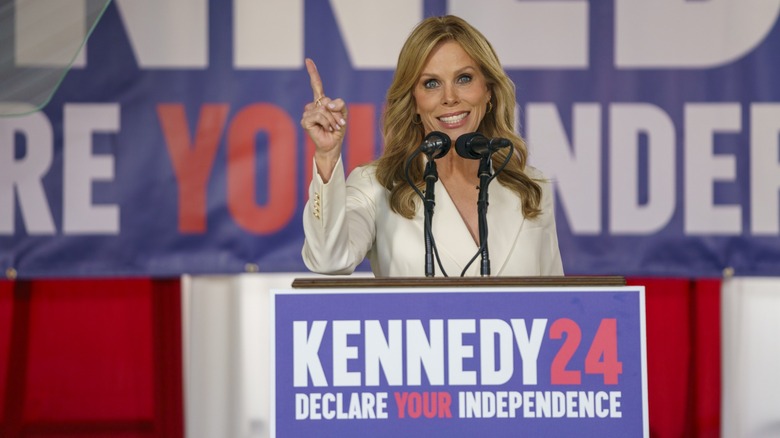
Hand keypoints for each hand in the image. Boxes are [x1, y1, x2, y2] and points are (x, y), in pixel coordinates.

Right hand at [301, 58, 347, 180]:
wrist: (333, 145)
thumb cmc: (337, 129)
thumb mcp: (343, 114)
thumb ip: (339, 105)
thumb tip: (327, 104)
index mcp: (321, 102)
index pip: (316, 85)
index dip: (313, 73)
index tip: (308, 60)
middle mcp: (312, 106)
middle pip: (327, 101)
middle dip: (336, 113)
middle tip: (339, 123)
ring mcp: (307, 113)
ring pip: (323, 109)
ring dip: (332, 119)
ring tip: (332, 127)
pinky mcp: (305, 121)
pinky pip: (319, 115)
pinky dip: (326, 122)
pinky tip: (326, 129)